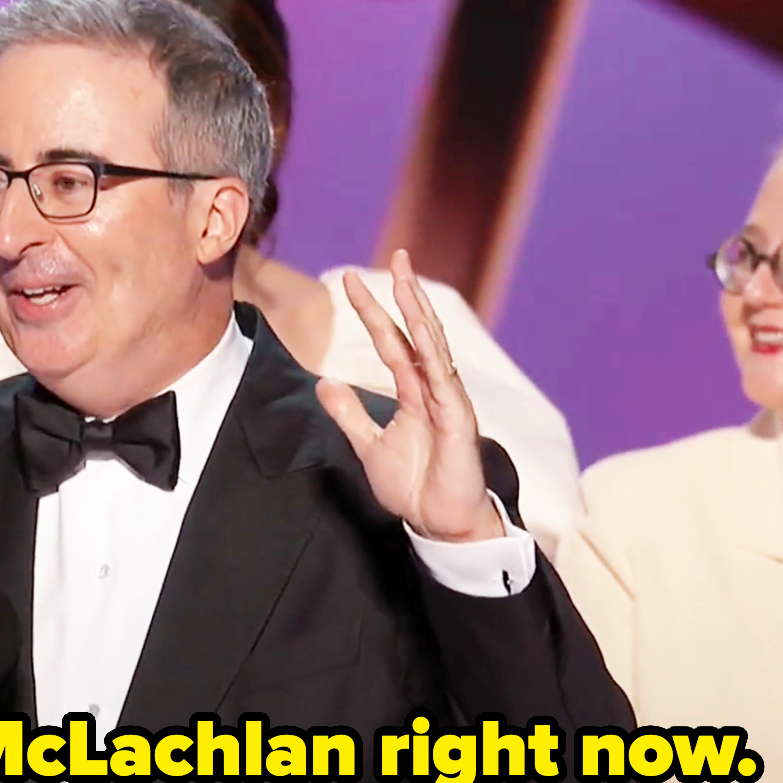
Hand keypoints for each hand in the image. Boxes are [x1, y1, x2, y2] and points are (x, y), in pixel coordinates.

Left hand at [315, 249, 502, 542]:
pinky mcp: (458, 420)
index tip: (349, 280)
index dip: (372, 311)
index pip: (391, 341)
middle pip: (416, 331)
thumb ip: (349, 414)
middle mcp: (432, 389)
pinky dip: (434, 353)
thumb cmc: (414, 488)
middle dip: (405, 293)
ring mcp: (448, 401)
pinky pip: (444, 380)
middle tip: (396, 255)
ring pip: (433, 346)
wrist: (440, 527)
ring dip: (420, 311)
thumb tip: (324, 381)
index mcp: (413, 392)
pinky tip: (424, 330)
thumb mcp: (369, 446)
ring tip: (407, 278)